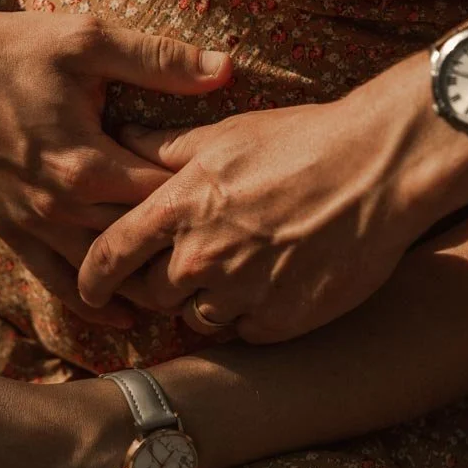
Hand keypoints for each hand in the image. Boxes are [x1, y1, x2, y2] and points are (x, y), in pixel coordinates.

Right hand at [0, 0, 230, 326]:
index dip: (200, 199)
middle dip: (178, 247)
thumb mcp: (90, 40)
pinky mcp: (9, 230)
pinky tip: (124, 318)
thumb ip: (160, 61)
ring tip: (190, 292)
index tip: (233, 198)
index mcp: (86, 164)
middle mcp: (58, 206)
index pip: (161, 198)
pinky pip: (53, 279)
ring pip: (99, 271)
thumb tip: (227, 70)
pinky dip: (89, 301)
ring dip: (141, 282)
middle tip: (225, 253)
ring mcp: (30, 224)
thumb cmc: (19, 48)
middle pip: (135, 242)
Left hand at [78, 91, 434, 343]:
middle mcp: (201, 257)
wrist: (378, 171)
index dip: (91, 276)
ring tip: (243, 266)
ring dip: (208, 300)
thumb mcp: (225, 134)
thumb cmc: (303, 142)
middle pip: (151, 293)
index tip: (89, 288)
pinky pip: (244, 333)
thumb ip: (164, 148)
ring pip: (198, 318)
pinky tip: (274, 282)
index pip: (109, 255)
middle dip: (161, 282)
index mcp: (179, 207)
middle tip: (191, 262)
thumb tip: (122, 137)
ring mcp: (241, 293)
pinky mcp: (280, 322)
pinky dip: (250, 315)